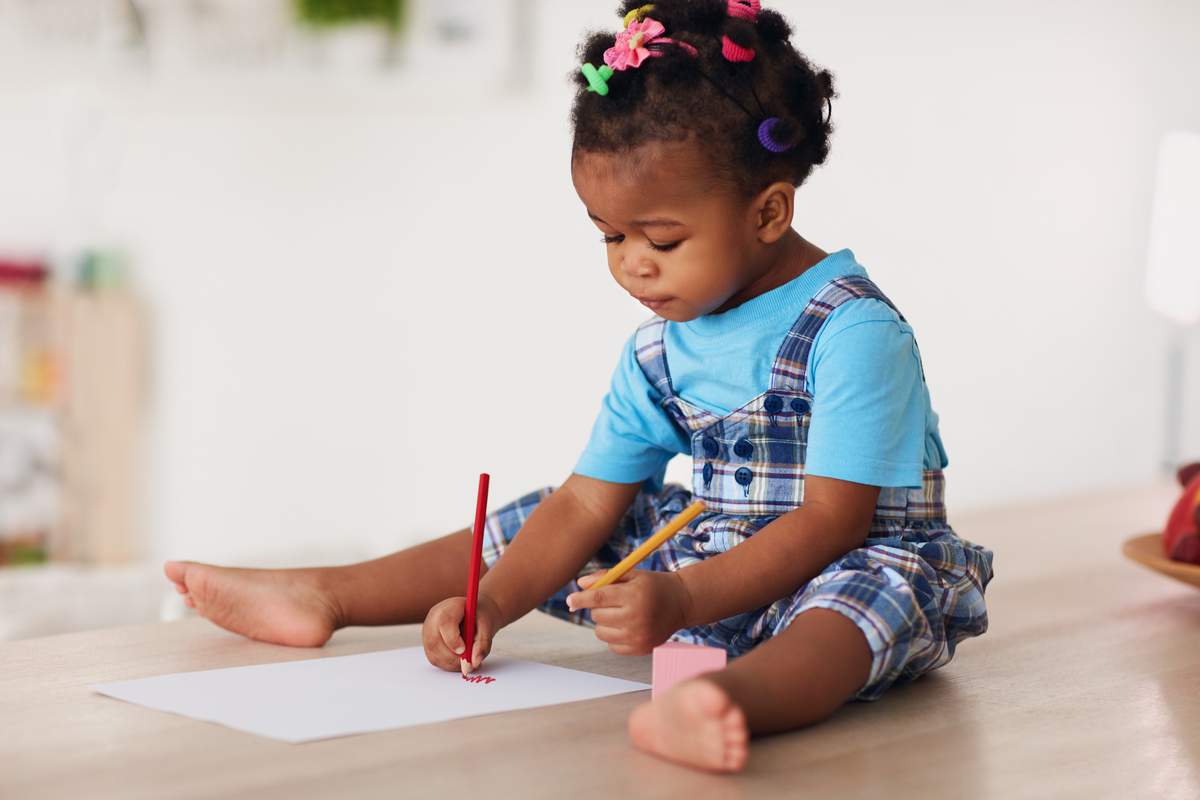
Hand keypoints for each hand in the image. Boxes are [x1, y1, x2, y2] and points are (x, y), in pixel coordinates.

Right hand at [422, 593, 503, 673]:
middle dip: (453, 658)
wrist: (476, 614)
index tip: (464, 651)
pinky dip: (449, 665)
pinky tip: (461, 660)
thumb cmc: (480, 617)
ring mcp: (428, 631)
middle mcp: (433, 618)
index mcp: (448, 607)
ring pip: (434, 654)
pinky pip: (435, 659)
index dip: (452, 640)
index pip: (444, 623)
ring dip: (452, 663)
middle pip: (435, 641)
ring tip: (469, 661)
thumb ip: (483, 643)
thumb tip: (475, 662)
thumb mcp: (487, 625)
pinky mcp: (428, 644)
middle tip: (470, 663)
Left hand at [565, 569, 691, 655]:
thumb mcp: (632, 574)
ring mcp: (639, 636)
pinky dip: (613, 636)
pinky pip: (612, 646)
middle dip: (598, 607)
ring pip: (601, 632)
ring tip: (619, 613)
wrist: (681, 603)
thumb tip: (580, 585)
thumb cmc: (652, 585)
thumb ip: (605, 577)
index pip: (599, 598)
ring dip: (604, 622)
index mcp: (634, 595)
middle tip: (613, 601)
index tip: (570, 600)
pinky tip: (627, 626)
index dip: (581, 599)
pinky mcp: (641, 649)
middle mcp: (637, 617)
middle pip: (598, 616)